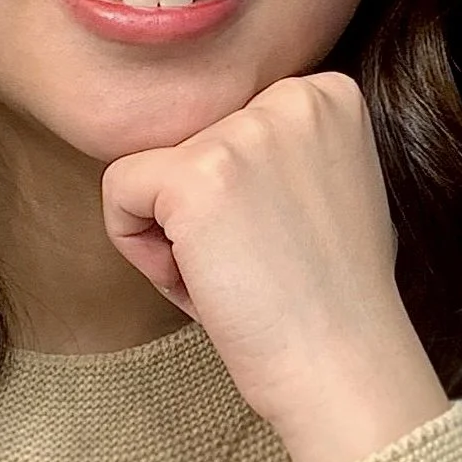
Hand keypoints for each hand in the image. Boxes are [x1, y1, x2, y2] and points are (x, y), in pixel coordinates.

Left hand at [100, 73, 448, 461]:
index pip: (224, 124)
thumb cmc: (331, 298)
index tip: (277, 243)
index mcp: (328, 94)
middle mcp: (291, 97)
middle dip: (199, 215)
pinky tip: (199, 283)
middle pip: (186, 143)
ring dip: (172, 236)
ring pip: (149, 170)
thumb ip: (282, 150)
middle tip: (252, 269)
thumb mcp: (330, 188)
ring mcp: (243, 132)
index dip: (236, 197)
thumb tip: (221, 147)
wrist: (343, 366)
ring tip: (232, 278)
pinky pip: (118, 191)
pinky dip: (138, 250)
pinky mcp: (195, 175)